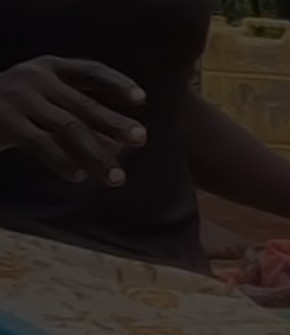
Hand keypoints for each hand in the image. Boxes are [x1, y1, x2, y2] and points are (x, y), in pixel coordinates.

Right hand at [0, 56, 146, 185]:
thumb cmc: (14, 109)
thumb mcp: (43, 99)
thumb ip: (75, 111)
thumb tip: (118, 143)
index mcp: (48, 67)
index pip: (90, 70)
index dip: (117, 82)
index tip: (142, 99)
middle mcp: (34, 78)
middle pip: (85, 104)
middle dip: (115, 123)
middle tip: (141, 139)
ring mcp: (18, 98)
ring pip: (69, 129)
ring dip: (97, 155)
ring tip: (116, 177)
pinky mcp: (5, 122)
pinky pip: (44, 145)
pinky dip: (65, 163)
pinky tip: (80, 177)